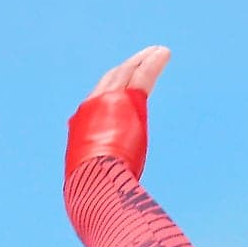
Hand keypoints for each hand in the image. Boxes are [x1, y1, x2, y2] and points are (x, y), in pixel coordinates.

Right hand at [67, 45, 170, 181]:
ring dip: (143, 60)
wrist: (95, 183)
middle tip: (142, 59)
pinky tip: (165, 53)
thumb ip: (103, 174)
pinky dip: (154, 62)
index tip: (124, 86)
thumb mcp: (95, 178)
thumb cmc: (94, 190)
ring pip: (128, 71)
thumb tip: (107, 194)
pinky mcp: (126, 99)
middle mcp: (92, 106)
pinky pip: (143, 75)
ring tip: (158, 52)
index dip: (112, 90)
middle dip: (127, 68)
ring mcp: (108, 100)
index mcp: (83, 125)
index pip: (98, 101)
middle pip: (112, 79)